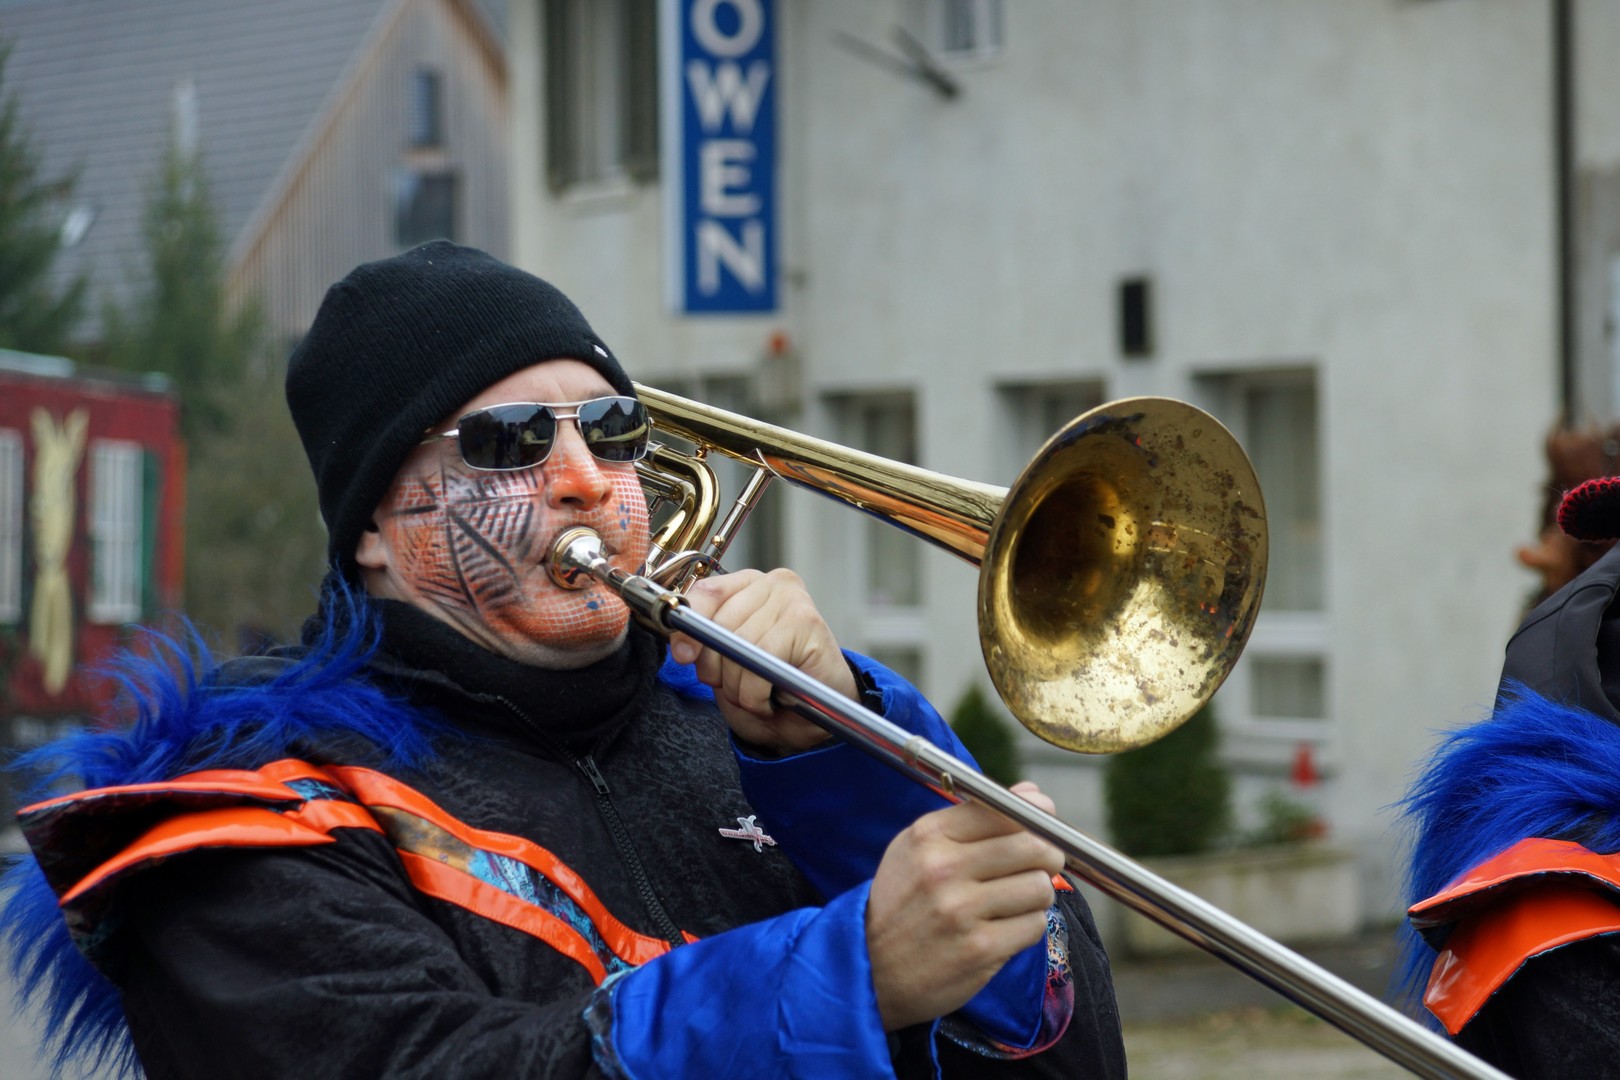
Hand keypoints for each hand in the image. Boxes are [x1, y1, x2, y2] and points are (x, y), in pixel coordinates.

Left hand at [669, 568, 852, 754]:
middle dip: (717, 669)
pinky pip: (761, 662)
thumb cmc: (767, 685)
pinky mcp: (808, 623)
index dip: (689, 627)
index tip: (683, 655)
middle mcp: (773, 583)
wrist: (810, 718)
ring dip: (739, 688)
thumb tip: (682, 644)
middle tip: (734, 688)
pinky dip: (756, 693)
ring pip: (739, 649)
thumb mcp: (726, 660)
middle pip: (720, 625)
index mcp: (748, 584)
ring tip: (756, 695)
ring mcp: (794, 600)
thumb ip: (704, 642)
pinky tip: (770, 698)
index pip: (708, 592)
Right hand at [866, 782, 1063, 1030]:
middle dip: (1048, 855)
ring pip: (1039, 887)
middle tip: (1041, 865)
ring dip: (1037, 895)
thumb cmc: (902, 903)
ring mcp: (961, 911)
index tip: (1043, 825)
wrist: (870, 969)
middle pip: (1033, 846)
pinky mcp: (979, 950)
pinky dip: (1028, 925)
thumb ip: (975, 819)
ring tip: (1017, 900)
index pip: (1005, 809)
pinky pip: (1033, 925)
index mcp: (929, 836)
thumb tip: (1034, 794)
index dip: (1037, 815)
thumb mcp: (920, 849)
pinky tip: (1006, 927)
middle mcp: (944, 869)